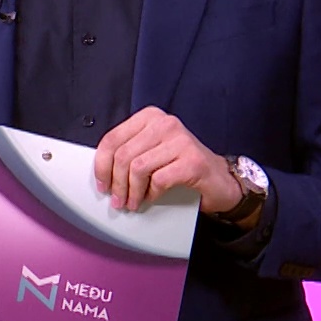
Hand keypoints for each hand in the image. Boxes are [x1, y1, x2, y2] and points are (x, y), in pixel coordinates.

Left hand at [93, 106, 241, 213]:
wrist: (219, 179)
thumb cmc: (182, 165)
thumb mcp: (151, 152)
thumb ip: (129, 153)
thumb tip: (101, 171)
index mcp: (150, 118)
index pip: (112, 139)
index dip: (101, 165)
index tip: (101, 184)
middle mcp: (165, 124)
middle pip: (123, 155)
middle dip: (116, 183)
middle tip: (117, 200)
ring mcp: (181, 141)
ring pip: (138, 168)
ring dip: (132, 192)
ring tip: (132, 203)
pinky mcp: (193, 160)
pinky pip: (159, 180)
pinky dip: (151, 194)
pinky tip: (152, 198)